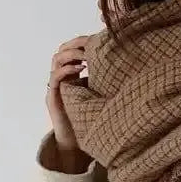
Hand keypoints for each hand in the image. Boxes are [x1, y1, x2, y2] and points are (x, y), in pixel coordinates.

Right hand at [46, 37, 92, 170]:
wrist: (74, 143)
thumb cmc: (89, 119)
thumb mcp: (99, 95)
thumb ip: (104, 81)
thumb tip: (127, 69)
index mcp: (72, 75)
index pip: (72, 50)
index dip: (81, 42)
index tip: (97, 39)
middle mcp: (62, 78)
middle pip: (62, 50)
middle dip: (76, 44)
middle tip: (90, 43)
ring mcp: (56, 87)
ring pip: (57, 60)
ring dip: (72, 54)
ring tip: (87, 56)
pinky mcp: (53, 98)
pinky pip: (55, 77)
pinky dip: (67, 69)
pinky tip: (81, 67)